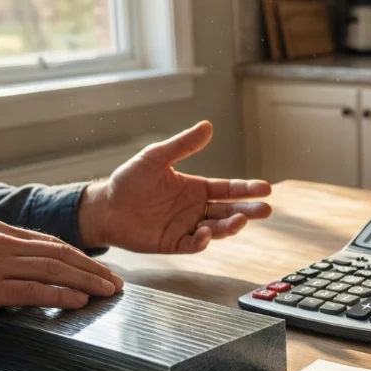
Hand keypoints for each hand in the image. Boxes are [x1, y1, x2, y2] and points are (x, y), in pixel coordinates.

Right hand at [0, 221, 123, 330]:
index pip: (50, 242)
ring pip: (51, 269)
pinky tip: (77, 301)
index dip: (81, 257)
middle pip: (59, 253)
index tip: (100, 269)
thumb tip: (25, 276)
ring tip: (106, 292)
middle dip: (92, 268)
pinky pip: (31, 290)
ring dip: (85, 281)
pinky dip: (59, 295)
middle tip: (115, 282)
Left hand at [78, 121, 271, 252]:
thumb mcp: (156, 157)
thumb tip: (208, 126)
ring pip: (216, 229)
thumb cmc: (129, 180)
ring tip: (239, 220)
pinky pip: (193, 244)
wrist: (105, 206)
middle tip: (266, 210)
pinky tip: (205, 233)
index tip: (266, 188)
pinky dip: (202, 241)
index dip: (247, 189)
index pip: (228, 189)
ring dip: (230, 226)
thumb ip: (183, 145)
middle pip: (229, 210)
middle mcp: (196, 209)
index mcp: (196, 188)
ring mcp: (186, 227)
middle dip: (248, 210)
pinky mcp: (173, 244)